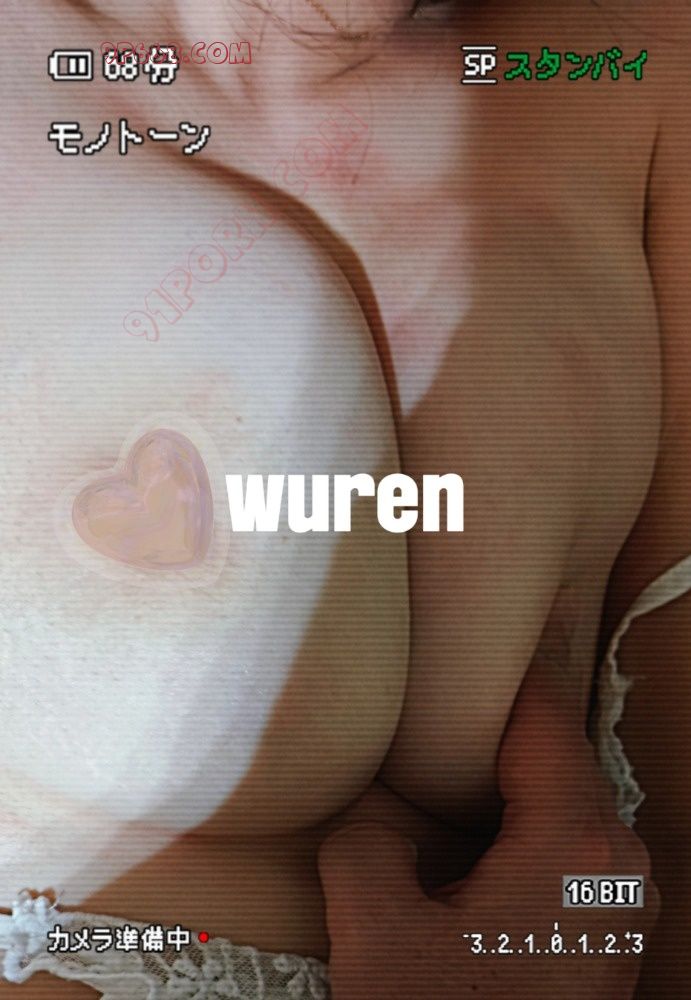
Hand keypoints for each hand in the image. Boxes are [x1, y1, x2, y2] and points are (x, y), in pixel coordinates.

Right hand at [318, 664, 659, 998]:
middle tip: (453, 685)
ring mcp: (622, 900)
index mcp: (572, 846)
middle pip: (561, 751)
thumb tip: (376, 824)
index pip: (546, 715)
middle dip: (505, 716)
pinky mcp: (607, 930)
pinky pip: (570, 839)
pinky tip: (478, 823)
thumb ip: (363, 845)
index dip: (511, 665)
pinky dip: (526, 813)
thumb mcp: (376, 935)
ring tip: (457, 747)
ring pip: (566, 797)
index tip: (479, 627)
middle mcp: (618, 865)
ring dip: (515, 769)